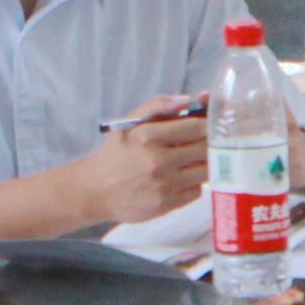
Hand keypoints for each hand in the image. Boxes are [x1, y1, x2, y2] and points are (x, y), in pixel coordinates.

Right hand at [68, 102, 207, 228]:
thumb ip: (158, 106)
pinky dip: (194, 184)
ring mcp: (164, 185)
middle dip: (209, 144)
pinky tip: (181, 178)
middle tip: (205, 143)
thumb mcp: (129, 123)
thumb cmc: (115, 154)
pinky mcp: (167, 204)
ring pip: (206, 171)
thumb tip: (186, 100)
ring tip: (194, 160)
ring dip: (204, 164)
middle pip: (206, 149)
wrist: (95, 191)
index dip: (207, 125)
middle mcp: (158, 161)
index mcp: (148, 136)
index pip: (197, 128)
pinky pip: (197, 191)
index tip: (208, 126)